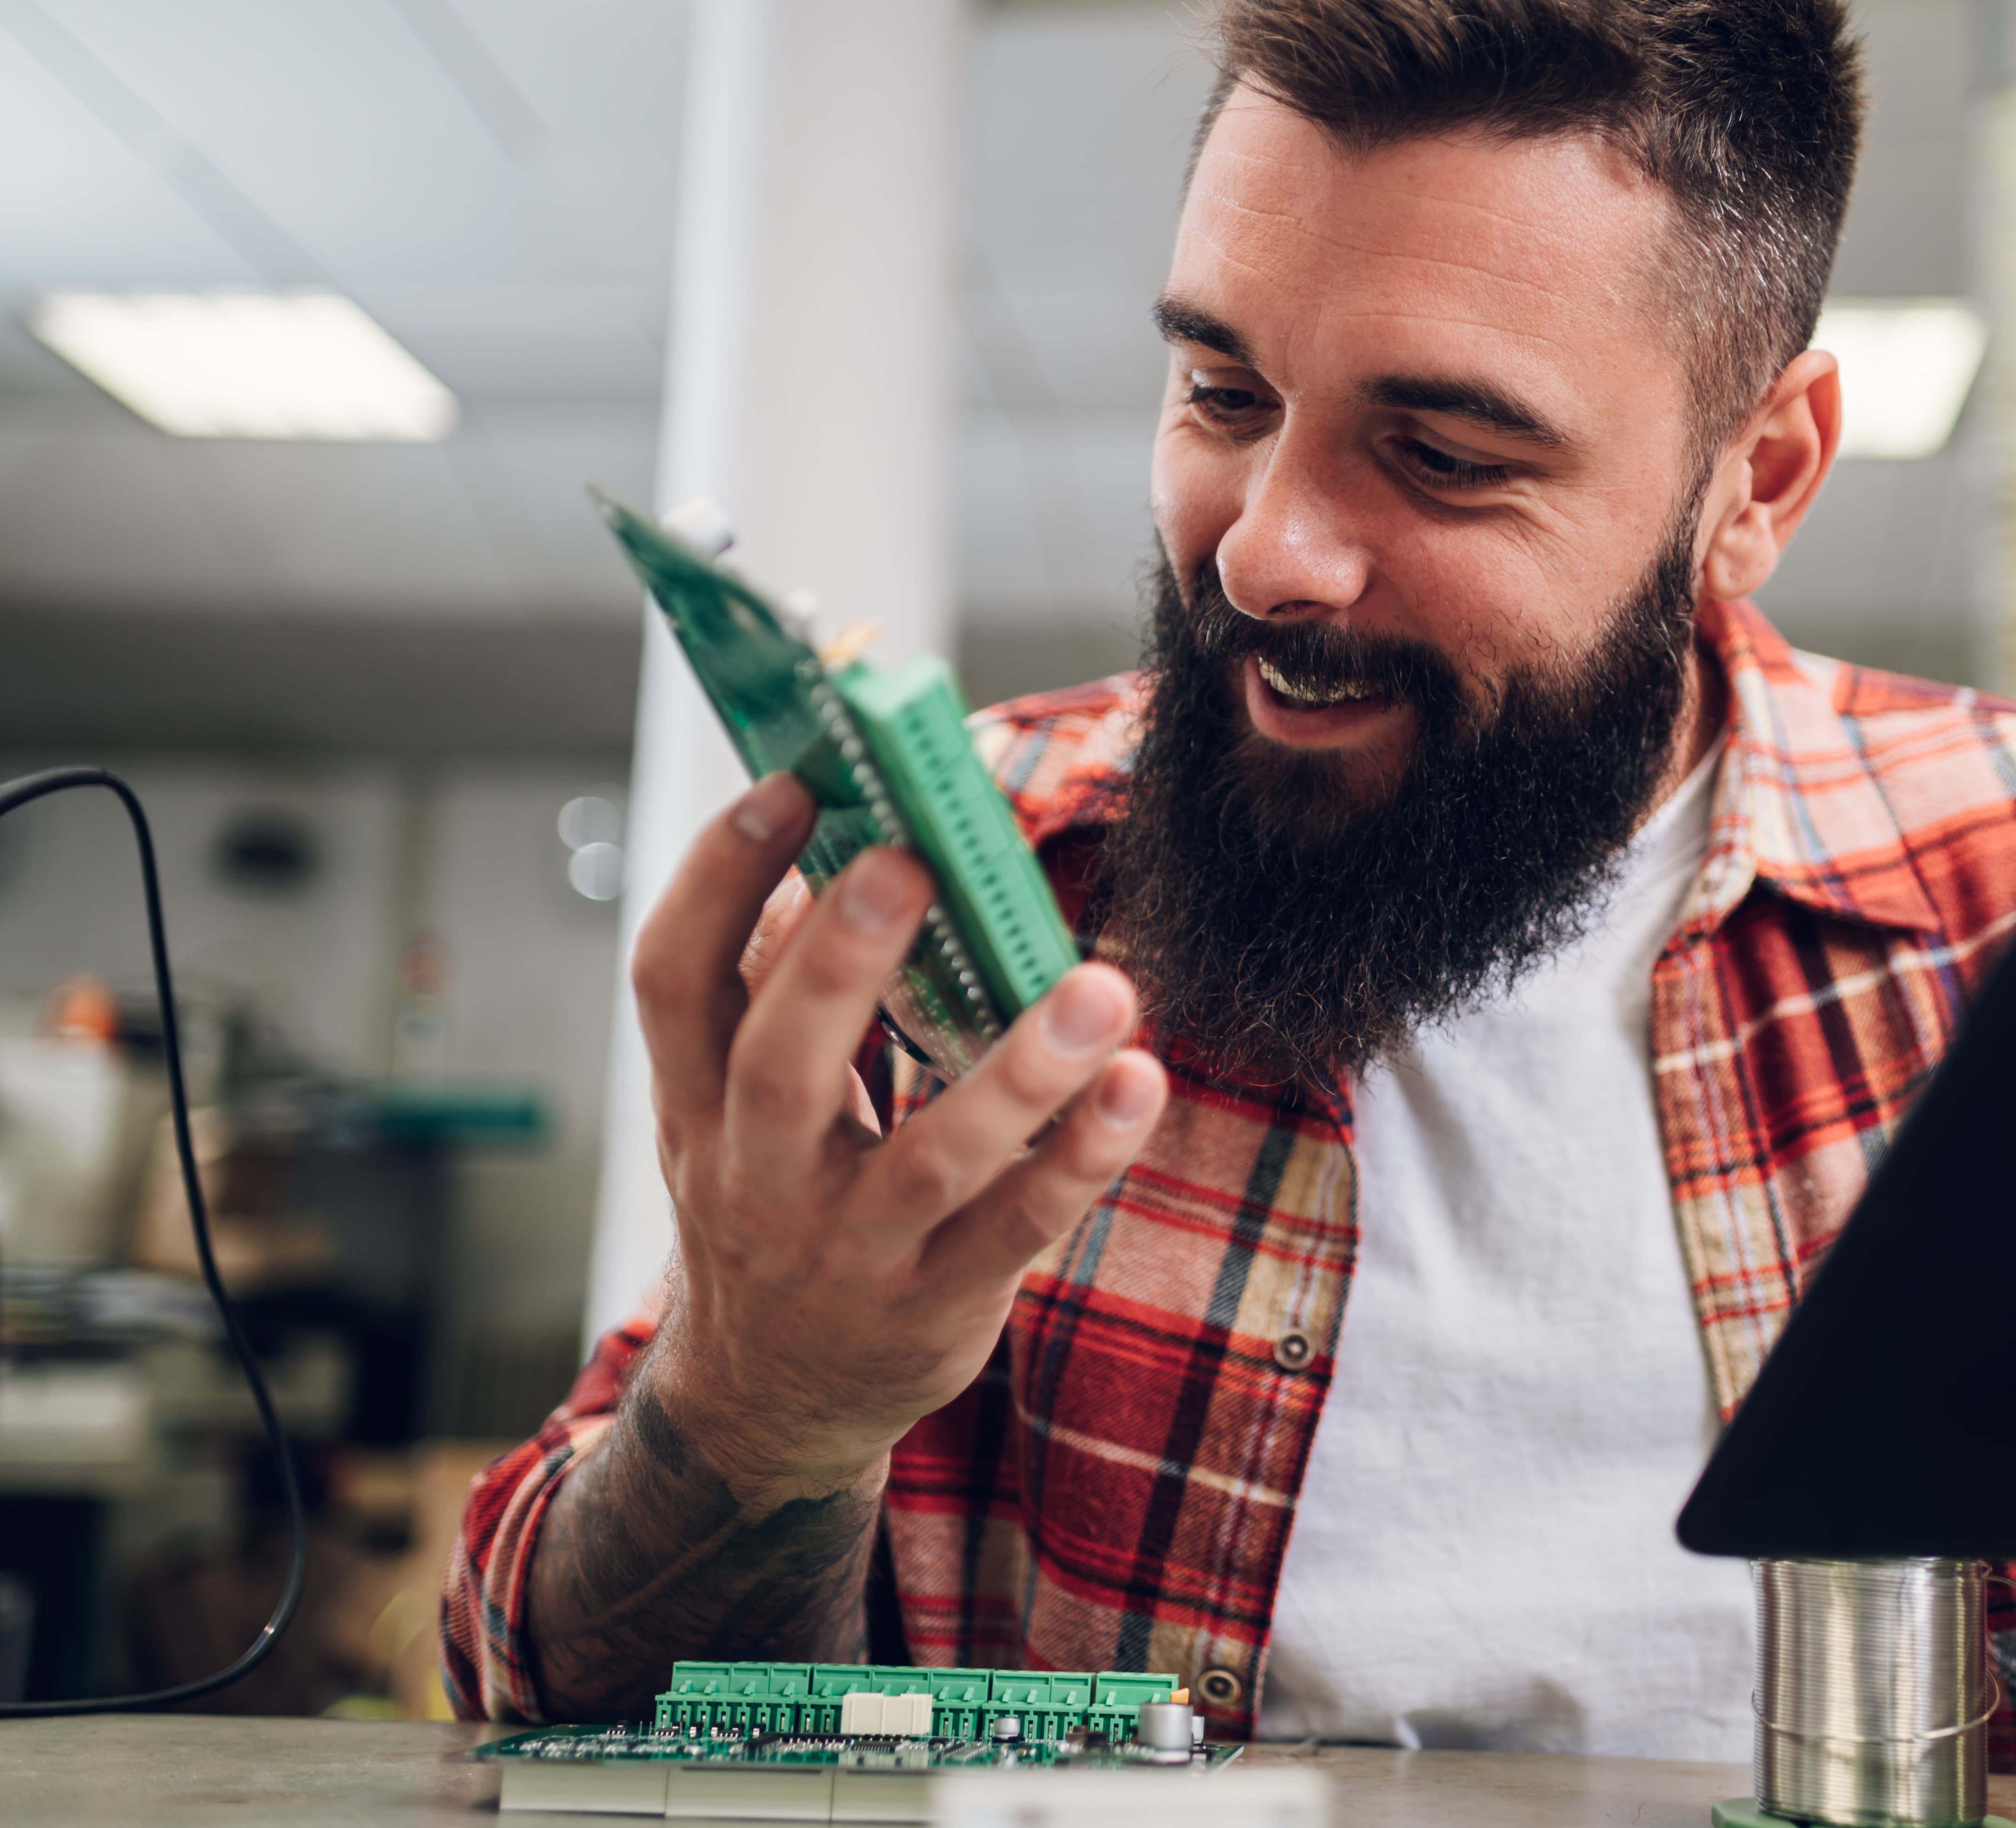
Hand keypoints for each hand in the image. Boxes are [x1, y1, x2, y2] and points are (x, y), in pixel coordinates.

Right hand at [634, 772, 1167, 1495]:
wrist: (767, 1405)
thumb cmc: (769, 1210)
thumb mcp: (728, 1114)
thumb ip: (770, 998)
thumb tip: (837, 849)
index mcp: (697, 1104)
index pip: (675, 978)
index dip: (720, 875)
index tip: (794, 782)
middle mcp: (757, 1177)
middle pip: (782, 1060)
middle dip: (842, 957)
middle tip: (913, 858)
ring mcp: (849, 1250)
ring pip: (930, 1158)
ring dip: (1017, 1071)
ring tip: (1098, 987)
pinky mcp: (936, 1305)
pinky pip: (1019, 1226)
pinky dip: (1084, 1157)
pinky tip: (1139, 1084)